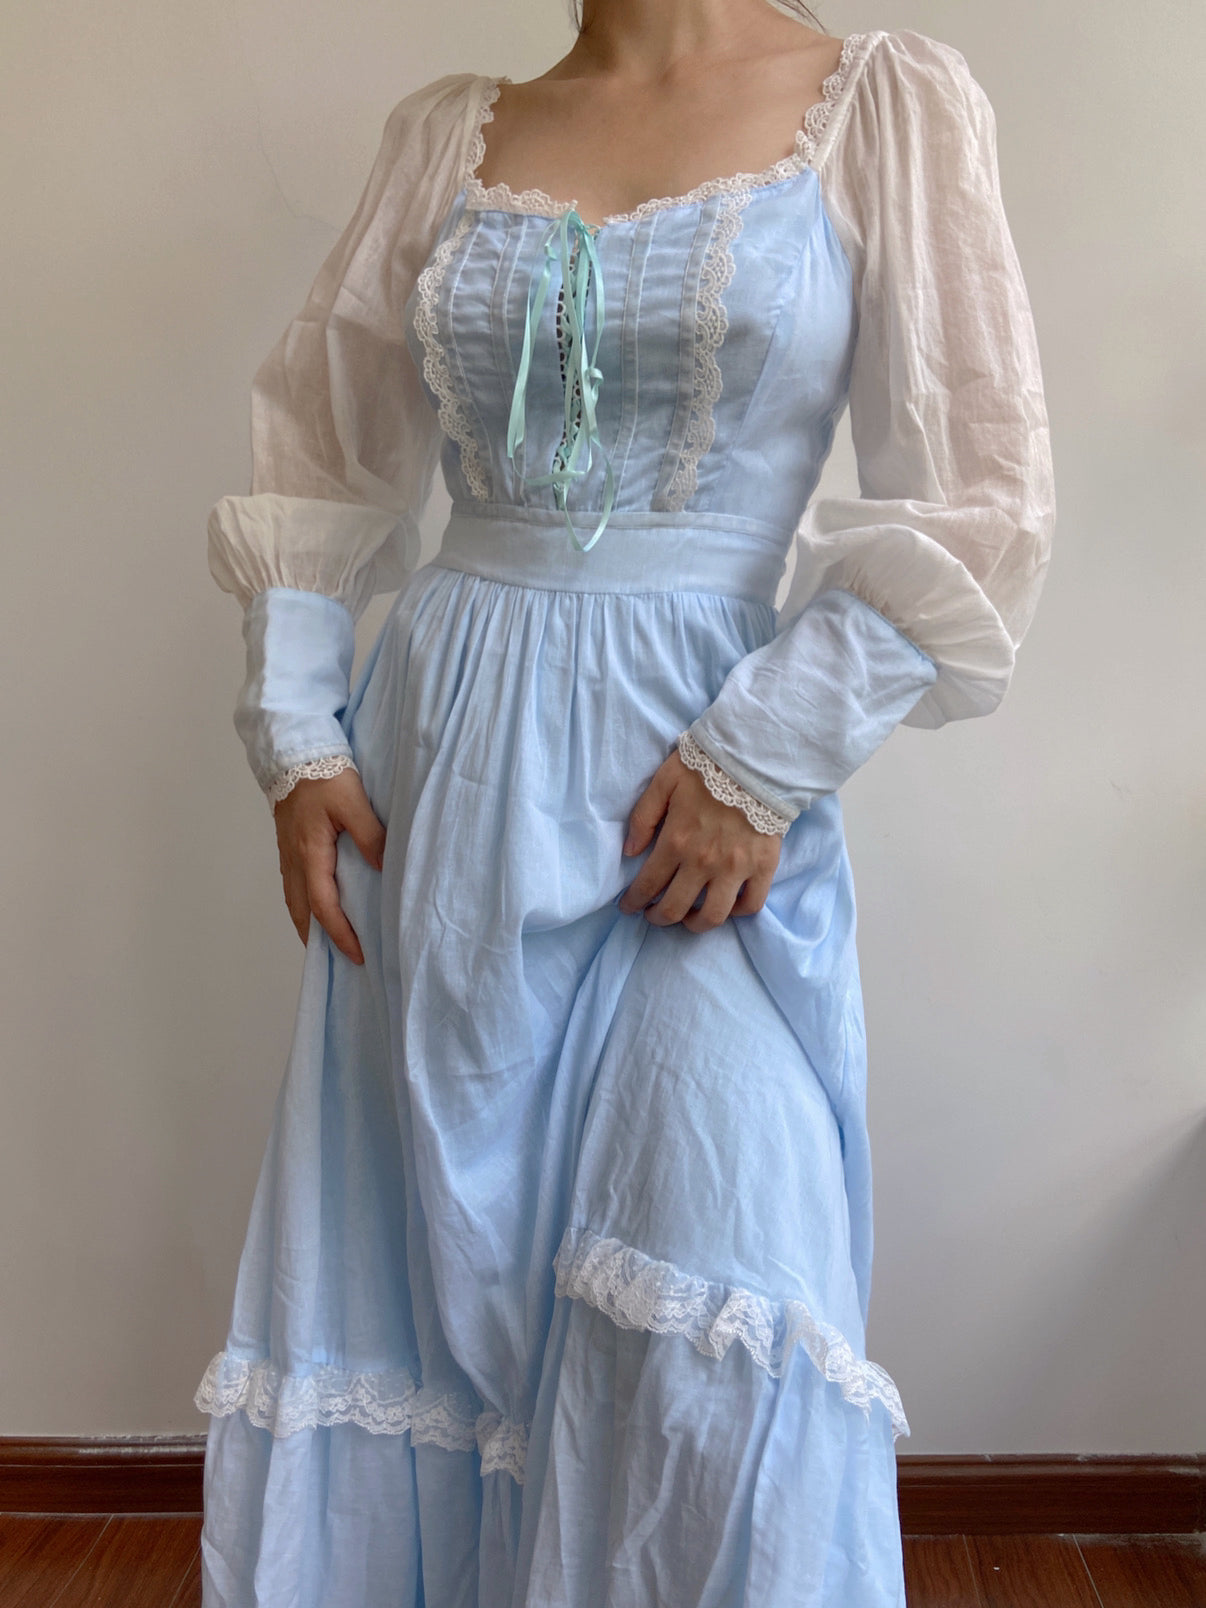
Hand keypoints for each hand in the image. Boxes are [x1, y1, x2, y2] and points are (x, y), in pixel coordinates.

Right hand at [272, 767, 385, 964]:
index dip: (340, 935)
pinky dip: (302, 906)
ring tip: (325, 944)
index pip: (324, 907)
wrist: (293, 753)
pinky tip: (315, 908)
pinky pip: (293, 887)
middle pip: (301, 913)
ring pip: (294, 901)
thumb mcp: (353, 802)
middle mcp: (294, 861)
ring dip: (308, 925)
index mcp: (311, 854)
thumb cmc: (324, 776)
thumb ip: (371, 836)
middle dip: (318, 940)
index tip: (358, 955)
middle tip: (337, 963)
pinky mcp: (287, 846)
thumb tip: (384, 868)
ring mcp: (287, 855)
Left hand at [619, 749, 781, 931]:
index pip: (647, 885)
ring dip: (694, 925)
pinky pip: (751, 904)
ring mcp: (736, 868)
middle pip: (675, 909)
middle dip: (658, 918)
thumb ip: (643, 817)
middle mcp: (704, 861)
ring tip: (687, 919)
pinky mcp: (763, 867)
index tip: (628, 907)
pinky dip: (736, 913)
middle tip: (653, 915)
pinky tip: (725, 906)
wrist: (756, 758)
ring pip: (713, 916)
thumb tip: (630, 852)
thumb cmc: (706, 767)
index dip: (633, 902)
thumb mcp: (663, 781)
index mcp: (676, 841)